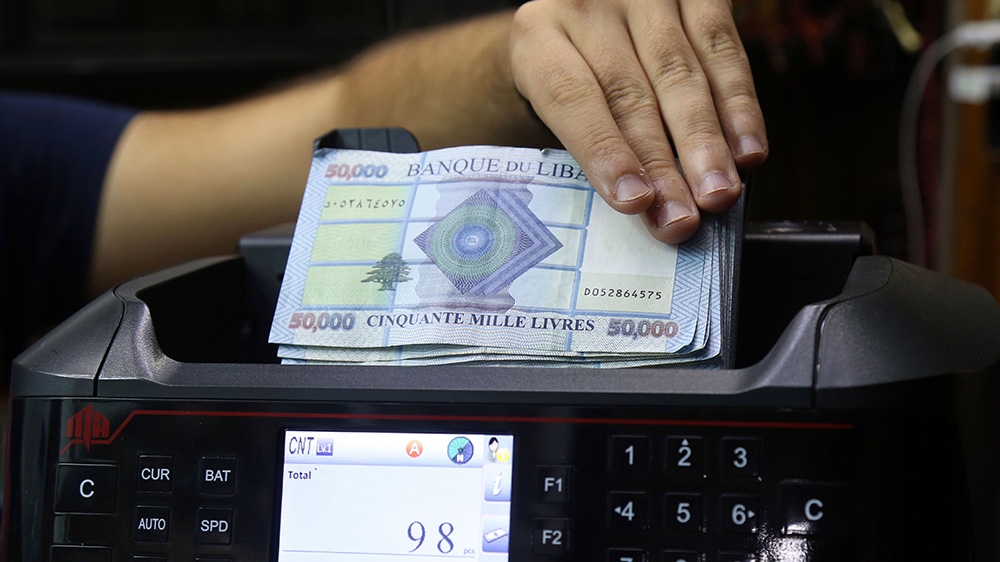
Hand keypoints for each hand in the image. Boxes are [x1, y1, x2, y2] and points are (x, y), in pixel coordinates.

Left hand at [510, 0, 767, 243]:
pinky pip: (721, 47)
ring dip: (705, 141)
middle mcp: (586, 4)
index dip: (603, 149)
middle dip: (661, 164)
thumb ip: (589, 142)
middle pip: (628, 93)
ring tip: (718, 193)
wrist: (588, 17)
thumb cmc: (573, 80)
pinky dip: (739, 105)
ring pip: (679, 72)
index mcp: (537, 36)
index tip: (633, 200)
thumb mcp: (552, 103)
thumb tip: (643, 209)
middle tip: (683, 218)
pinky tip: (749, 151)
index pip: (569, 96)